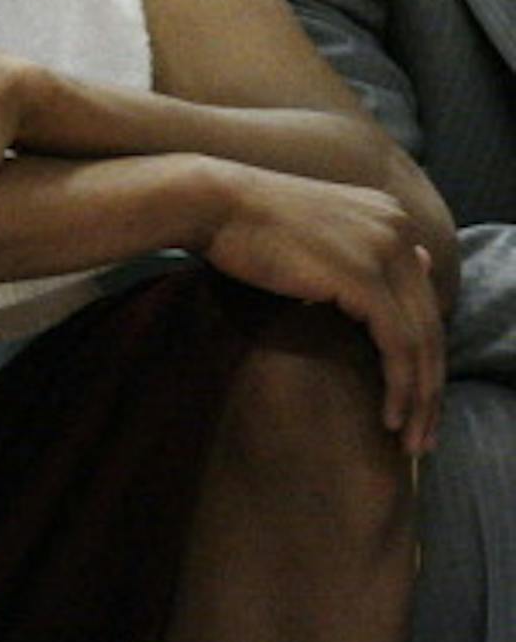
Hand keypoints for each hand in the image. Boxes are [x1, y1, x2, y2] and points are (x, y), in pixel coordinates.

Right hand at [199, 162, 442, 455]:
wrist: (210, 201)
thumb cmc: (240, 226)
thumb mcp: (307, 242)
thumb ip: (342, 264)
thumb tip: (363, 298)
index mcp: (390, 217)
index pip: (421, 298)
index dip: (423, 353)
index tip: (415, 397)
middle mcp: (399, 229)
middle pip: (431, 322)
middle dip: (431, 386)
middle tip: (424, 433)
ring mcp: (386, 251)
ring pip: (423, 339)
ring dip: (421, 397)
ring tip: (411, 439)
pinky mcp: (365, 277)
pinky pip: (399, 344)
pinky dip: (399, 385)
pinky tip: (390, 416)